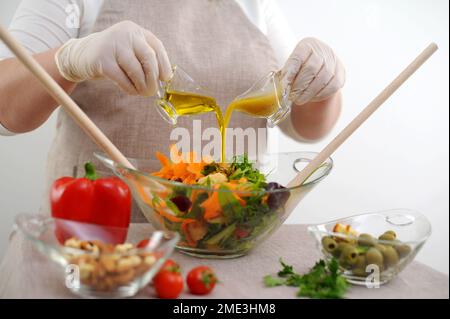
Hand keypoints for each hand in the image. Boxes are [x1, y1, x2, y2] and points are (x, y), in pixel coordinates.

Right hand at [55, 21, 171, 95]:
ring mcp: (113, 45)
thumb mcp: (130, 51)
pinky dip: (129, 88)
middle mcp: (125, 34)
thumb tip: (165, 78)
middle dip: (153, 77)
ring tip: (143, 93)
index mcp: (136, 31)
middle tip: (153, 90)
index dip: (164, 64)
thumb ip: (146, 60)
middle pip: (148, 56)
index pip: (156, 46)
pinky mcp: (102, 59)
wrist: (82, 55)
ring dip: (142, 85)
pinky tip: (132, 92)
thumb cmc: (113, 57)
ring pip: (136, 69)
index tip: (165, 78)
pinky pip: (121, 78)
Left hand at [281, 37, 344, 105]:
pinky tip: (311, 97)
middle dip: (299, 85)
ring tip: (299, 99)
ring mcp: (334, 62)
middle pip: (311, 68)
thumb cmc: (300, 70)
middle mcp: (323, 50)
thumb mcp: (291, 67)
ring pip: (322, 79)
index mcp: (307, 45)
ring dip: (308, 93)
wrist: (318, 73)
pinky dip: (319, 95)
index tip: (284, 84)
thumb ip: (286, 74)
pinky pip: (331, 87)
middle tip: (292, 95)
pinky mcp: (341, 75)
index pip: (298, 57)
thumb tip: (282, 86)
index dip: (291, 71)